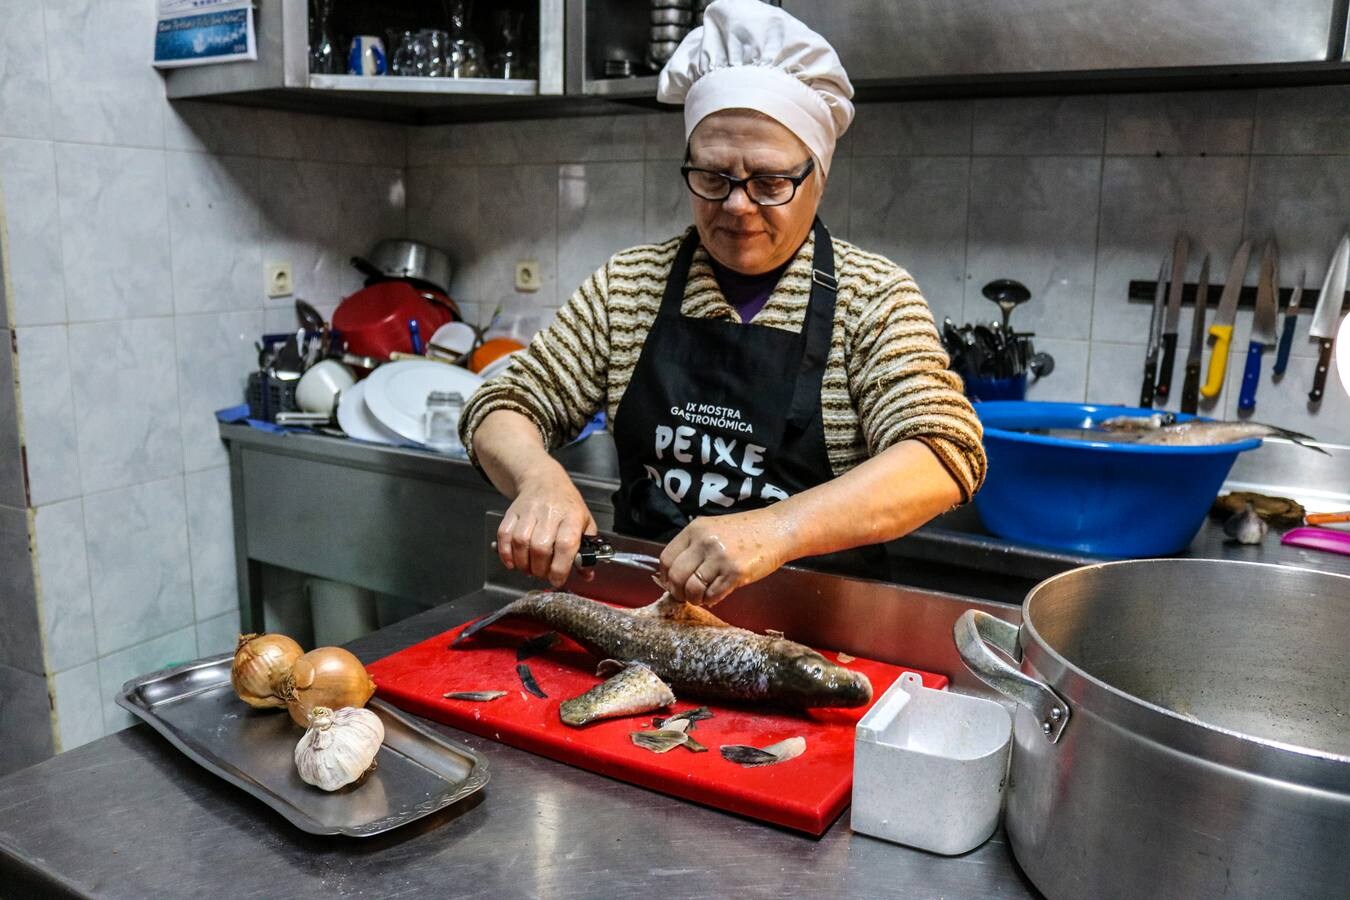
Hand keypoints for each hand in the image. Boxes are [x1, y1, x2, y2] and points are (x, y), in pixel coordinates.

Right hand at [496, 465, 596, 587]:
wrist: (544, 480)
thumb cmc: (566, 504)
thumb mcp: (585, 522)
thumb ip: (586, 550)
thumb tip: (587, 574)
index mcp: (571, 516)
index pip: (565, 545)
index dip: (560, 568)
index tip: (558, 579)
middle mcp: (549, 513)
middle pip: (540, 548)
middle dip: (540, 570)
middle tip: (543, 574)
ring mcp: (528, 512)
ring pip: (520, 543)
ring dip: (523, 564)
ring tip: (530, 569)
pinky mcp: (511, 513)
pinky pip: (504, 536)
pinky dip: (506, 553)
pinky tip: (513, 562)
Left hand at [659, 511, 788, 605]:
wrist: (776, 529)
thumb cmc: (745, 532)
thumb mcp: (712, 530)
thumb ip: (693, 547)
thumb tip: (675, 575)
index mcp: (695, 530)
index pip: (666, 558)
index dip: (666, 576)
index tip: (671, 584)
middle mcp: (704, 542)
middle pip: (676, 576)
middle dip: (678, 591)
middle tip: (684, 595)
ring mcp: (720, 557)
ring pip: (693, 589)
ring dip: (694, 598)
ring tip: (701, 597)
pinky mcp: (735, 572)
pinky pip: (713, 595)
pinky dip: (711, 600)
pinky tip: (715, 595)